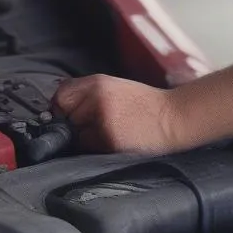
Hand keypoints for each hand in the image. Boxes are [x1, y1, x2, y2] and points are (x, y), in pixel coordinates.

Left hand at [53, 74, 182, 154]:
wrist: (174, 118)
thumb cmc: (146, 105)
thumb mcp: (115, 88)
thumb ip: (88, 94)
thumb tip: (59, 109)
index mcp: (97, 82)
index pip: (60, 95)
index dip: (63, 108)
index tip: (70, 115)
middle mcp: (96, 98)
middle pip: (65, 117)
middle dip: (75, 124)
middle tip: (98, 125)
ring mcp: (101, 119)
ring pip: (75, 136)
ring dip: (86, 139)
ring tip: (110, 133)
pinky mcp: (108, 139)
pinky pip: (89, 149)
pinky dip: (97, 149)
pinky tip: (116, 142)